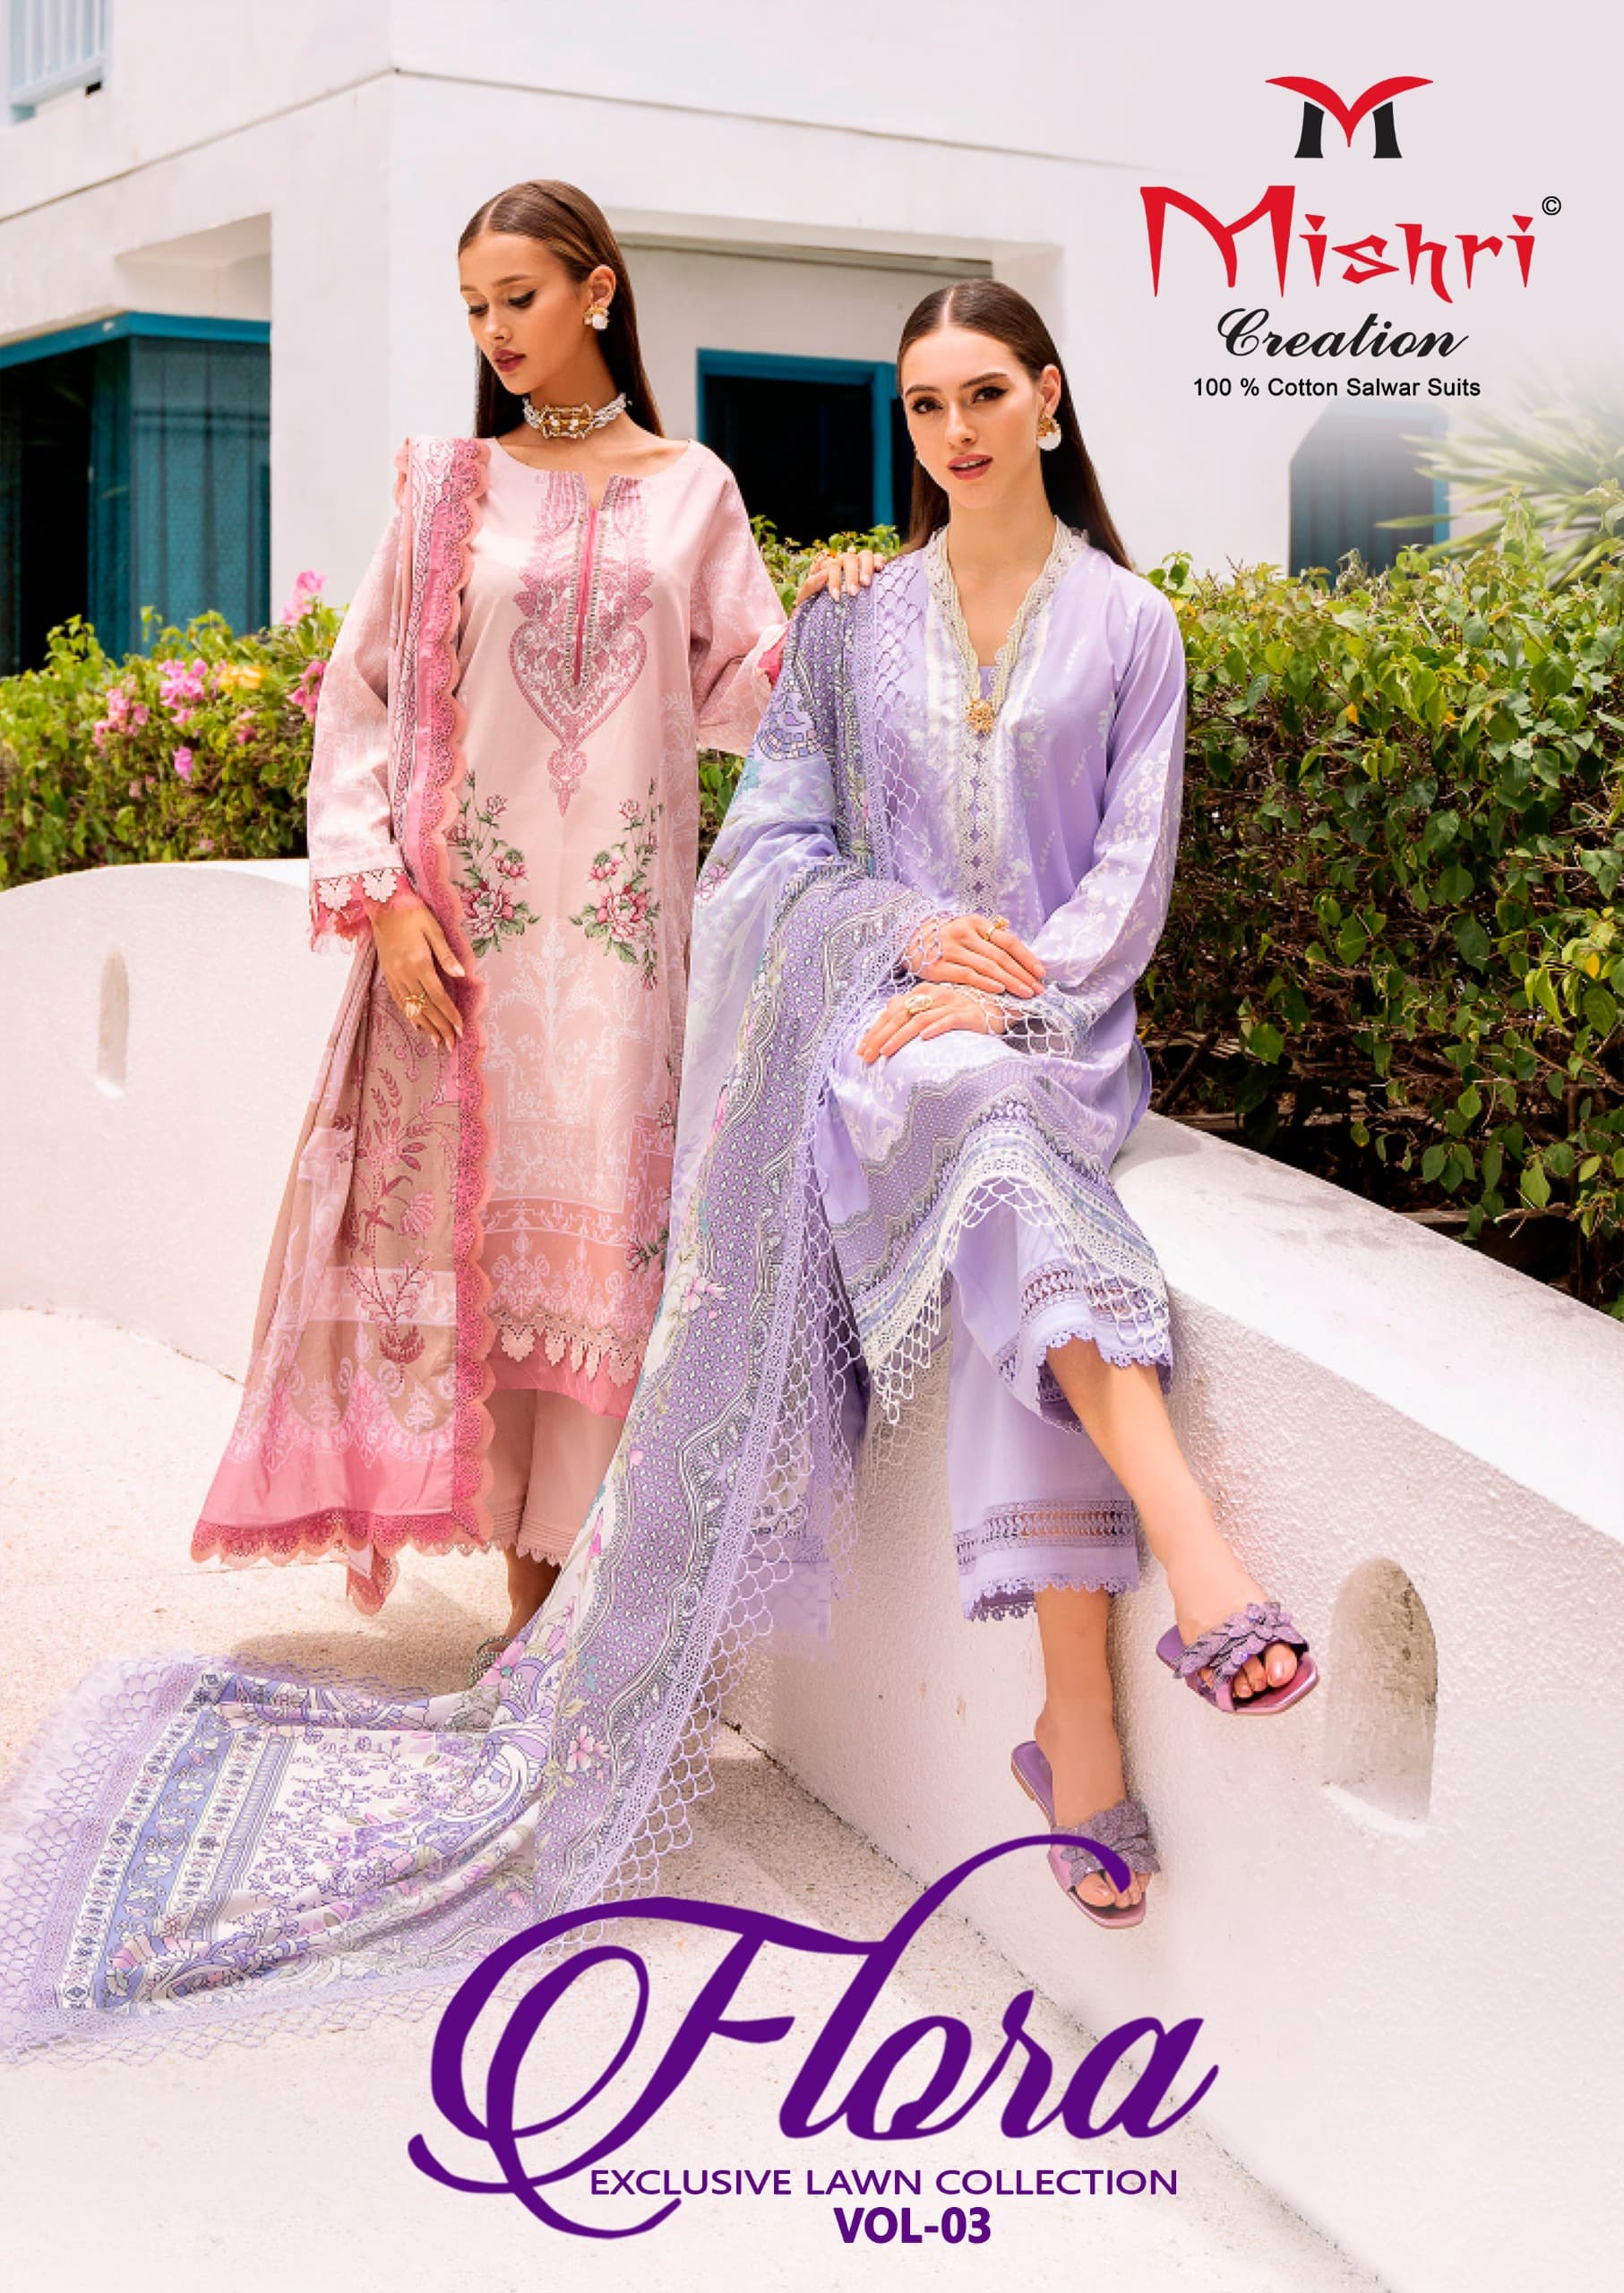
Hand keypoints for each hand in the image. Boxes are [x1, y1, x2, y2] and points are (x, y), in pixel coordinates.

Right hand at [371, 896, 465, 1051]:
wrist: (383, 904)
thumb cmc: (412, 913)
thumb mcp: (433, 928)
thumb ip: (446, 954)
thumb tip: (461, 974)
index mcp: (419, 963)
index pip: (438, 996)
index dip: (449, 1015)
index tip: (460, 1029)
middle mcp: (405, 973)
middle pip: (425, 1007)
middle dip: (440, 1027)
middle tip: (451, 1044)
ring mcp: (394, 975)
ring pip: (411, 1007)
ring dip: (425, 1026)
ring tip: (437, 1042)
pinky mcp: (387, 974)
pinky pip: (399, 1000)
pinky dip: (409, 1014)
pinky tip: (417, 1025)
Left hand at [793, 546, 885, 606]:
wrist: (829, 615)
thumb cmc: (816, 605)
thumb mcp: (807, 598)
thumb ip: (810, 585)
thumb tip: (823, 574)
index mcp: (827, 566)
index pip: (831, 566)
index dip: (834, 580)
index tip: (835, 597)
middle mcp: (844, 561)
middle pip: (848, 560)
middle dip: (851, 576)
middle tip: (853, 593)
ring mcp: (859, 562)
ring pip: (864, 556)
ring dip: (866, 568)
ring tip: (866, 583)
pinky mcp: (872, 566)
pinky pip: (877, 558)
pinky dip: (879, 561)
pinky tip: (880, 569)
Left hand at [858, 983, 1008, 1064]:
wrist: (1000, 1004)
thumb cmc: (964, 1008)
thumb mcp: (935, 1007)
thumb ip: (912, 1009)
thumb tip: (888, 1011)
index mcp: (922, 994)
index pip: (891, 1012)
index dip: (873, 1030)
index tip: (860, 1050)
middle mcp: (934, 995)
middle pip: (900, 1016)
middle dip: (879, 1037)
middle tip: (865, 1056)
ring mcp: (951, 1003)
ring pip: (919, 1019)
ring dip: (900, 1036)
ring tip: (885, 1051)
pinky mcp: (969, 1014)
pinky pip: (949, 1020)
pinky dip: (936, 1028)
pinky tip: (923, 1039)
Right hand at [904, 912, 1045, 999]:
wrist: (905, 937)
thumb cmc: (943, 936)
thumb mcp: (965, 925)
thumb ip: (987, 930)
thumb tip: (1010, 928)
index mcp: (974, 922)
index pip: (1007, 940)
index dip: (1026, 957)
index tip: (1041, 972)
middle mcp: (964, 933)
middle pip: (1001, 956)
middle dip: (1023, 974)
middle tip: (1039, 988)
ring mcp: (950, 950)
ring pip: (987, 967)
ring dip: (1010, 982)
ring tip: (1026, 993)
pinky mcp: (938, 967)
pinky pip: (967, 975)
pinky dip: (986, 983)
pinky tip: (1000, 990)